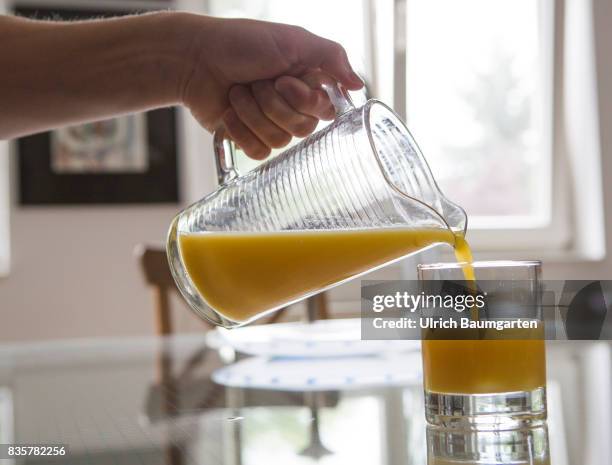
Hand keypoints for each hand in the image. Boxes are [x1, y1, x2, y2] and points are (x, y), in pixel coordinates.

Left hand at [178, 15, 362, 158]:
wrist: (196, 59)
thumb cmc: (241, 44)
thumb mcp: (294, 40)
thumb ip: (333, 57)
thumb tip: (359, 85)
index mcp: (306, 85)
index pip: (324, 111)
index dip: (303, 100)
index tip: (284, 79)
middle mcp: (291, 107)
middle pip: (301, 128)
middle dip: (272, 103)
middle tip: (257, 82)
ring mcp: (269, 125)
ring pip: (279, 141)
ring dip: (253, 113)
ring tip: (238, 92)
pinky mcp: (248, 139)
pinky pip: (258, 152)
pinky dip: (241, 130)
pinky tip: (229, 113)